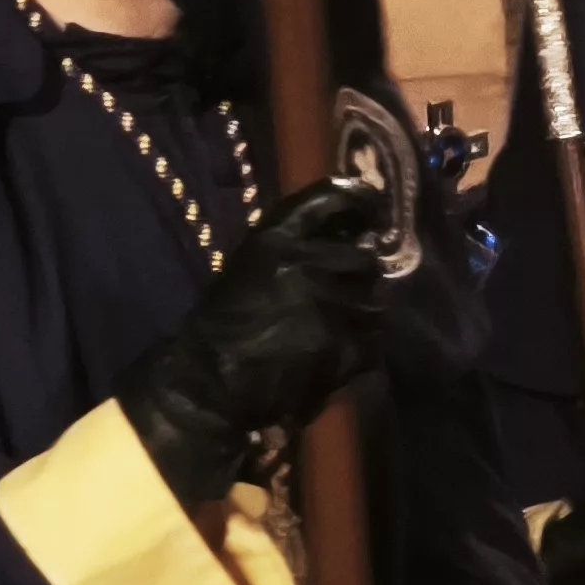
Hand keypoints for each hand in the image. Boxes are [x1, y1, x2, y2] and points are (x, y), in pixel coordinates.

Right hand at [118, 178, 387, 501]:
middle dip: (358, 274)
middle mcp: (308, 267)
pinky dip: (358, 343)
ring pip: (373, 300)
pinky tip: (332, 351)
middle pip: (365, 258)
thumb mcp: (252, 260)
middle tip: (341, 290)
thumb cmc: (227, 321)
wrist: (211, 385)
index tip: (368, 211)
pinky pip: (371, 338)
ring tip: (332, 324)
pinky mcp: (346, 350)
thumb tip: (352, 222)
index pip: (336, 199)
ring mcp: (332, 310)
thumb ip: (297, 237)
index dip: (360, 201)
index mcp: (277, 241)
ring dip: (360, 309)